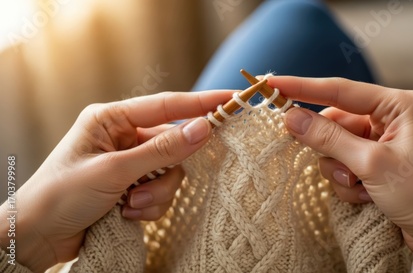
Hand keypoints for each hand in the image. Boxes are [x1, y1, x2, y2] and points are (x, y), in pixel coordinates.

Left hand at [0, 90, 231, 271]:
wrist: (36, 237)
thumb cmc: (61, 194)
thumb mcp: (113, 170)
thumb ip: (161, 150)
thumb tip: (203, 128)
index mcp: (112, 119)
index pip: (166, 105)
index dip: (202, 103)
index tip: (232, 100)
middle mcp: (123, 137)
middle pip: (172, 146)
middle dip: (164, 173)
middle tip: (144, 191)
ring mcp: (129, 162)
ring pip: (170, 173)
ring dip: (155, 194)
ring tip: (129, 206)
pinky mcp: (133, 185)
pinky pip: (161, 192)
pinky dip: (150, 206)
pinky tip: (126, 214)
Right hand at [268, 76, 412, 257]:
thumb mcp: (370, 163)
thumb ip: (328, 137)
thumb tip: (291, 117)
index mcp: (398, 105)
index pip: (341, 90)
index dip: (303, 88)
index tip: (273, 85)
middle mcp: (391, 118)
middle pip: (337, 122)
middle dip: (330, 148)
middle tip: (336, 165)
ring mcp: (384, 141)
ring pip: (338, 146)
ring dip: (340, 170)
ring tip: (358, 186)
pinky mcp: (379, 162)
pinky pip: (346, 164)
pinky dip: (349, 181)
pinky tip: (366, 195)